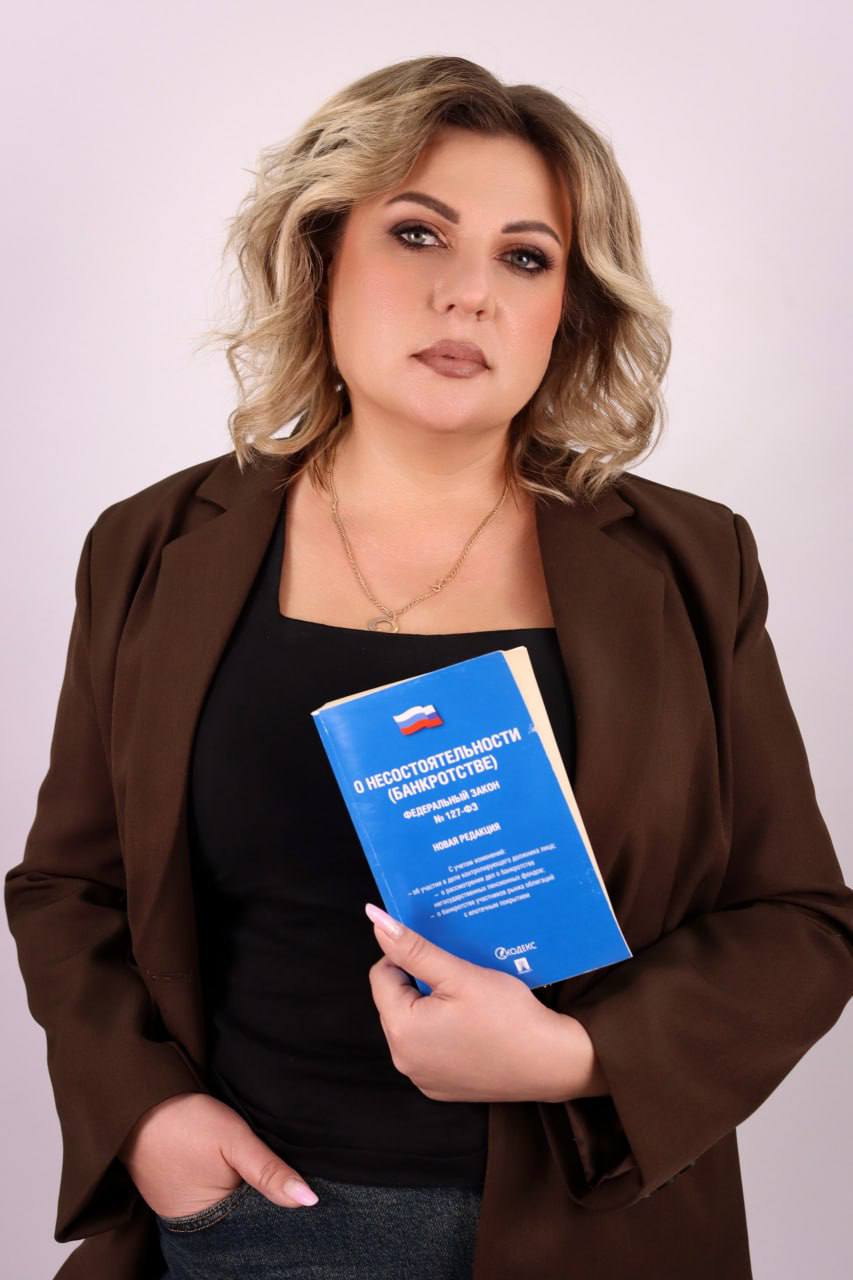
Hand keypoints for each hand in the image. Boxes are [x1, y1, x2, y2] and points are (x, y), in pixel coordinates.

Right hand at [117, 1092, 319, 1214]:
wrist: (136, 1099)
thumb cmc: (185, 1120)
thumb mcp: (235, 1140)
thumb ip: (270, 1172)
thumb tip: (310, 1201)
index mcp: (206, 1224)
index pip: (255, 1229)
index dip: (276, 1209)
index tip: (298, 1194)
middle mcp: (189, 1225)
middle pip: (239, 1221)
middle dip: (259, 1203)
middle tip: (277, 1175)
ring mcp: (177, 1210)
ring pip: (224, 1208)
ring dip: (240, 1194)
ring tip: (254, 1171)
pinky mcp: (170, 1193)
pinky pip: (205, 1197)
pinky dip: (221, 1186)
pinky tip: (232, 1169)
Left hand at [364, 902, 595, 1102]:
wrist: (551, 1063)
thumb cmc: (508, 1016)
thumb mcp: (459, 974)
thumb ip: (414, 948)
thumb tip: (376, 919)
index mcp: (401, 1029)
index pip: (382, 974)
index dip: (409, 958)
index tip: (441, 957)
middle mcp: (403, 1060)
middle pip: (395, 1002)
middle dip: (419, 984)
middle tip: (458, 977)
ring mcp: (422, 1078)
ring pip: (412, 1025)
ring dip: (430, 1007)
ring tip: (467, 1001)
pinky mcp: (440, 1088)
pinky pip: (428, 1049)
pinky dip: (442, 1033)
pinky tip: (472, 1026)